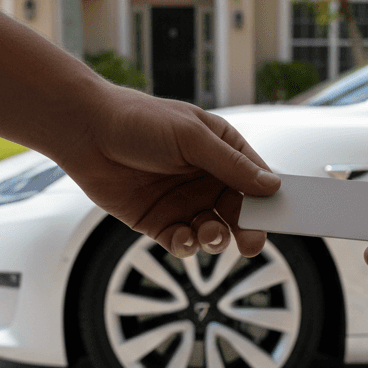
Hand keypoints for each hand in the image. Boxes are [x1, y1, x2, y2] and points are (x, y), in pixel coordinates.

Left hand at [58, 86, 279, 257]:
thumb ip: (231, 165)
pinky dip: (187, 245)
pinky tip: (182, 238)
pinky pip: (184, 242)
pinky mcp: (160, 222)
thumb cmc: (139, 122)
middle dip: (248, 230)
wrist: (86, 132)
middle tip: (250, 242)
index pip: (257, 181)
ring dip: (216, 238)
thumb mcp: (192, 138)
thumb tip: (271, 186)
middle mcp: (207, 179)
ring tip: (207, 233)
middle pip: (241, 213)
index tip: (282, 218)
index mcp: (222, 152)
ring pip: (215, 232)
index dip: (271, 201)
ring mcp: (184, 202)